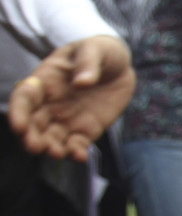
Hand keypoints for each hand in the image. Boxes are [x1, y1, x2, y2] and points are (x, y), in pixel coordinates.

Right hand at [7, 35, 135, 161]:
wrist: (120, 67)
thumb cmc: (100, 53)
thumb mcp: (94, 49)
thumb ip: (87, 63)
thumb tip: (82, 82)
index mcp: (45, 81)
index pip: (24, 98)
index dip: (18, 112)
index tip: (19, 126)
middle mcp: (51, 104)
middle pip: (33, 124)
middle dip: (31, 137)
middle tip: (35, 146)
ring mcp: (68, 120)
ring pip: (52, 139)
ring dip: (51, 148)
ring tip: (56, 153)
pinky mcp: (87, 131)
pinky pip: (77, 145)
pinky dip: (76, 153)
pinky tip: (80, 156)